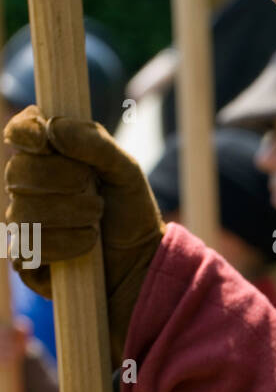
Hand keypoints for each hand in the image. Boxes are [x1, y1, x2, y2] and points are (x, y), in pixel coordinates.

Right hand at [4, 107, 165, 366]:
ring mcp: (24, 222)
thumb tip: (53, 127)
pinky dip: (64, 246)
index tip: (46, 141)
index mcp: (51, 156)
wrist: (141, 263)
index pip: (20, 131)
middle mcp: (29, 186)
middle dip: (61, 182)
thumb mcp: (126, 171)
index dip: (25, 132)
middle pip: (18, 172)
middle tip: (96, 196)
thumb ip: (96, 143)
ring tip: (96, 222)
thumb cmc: (131, 213)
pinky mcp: (26, 258)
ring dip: (68, 215)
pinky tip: (88, 246)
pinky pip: (27, 248)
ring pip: (22, 211)